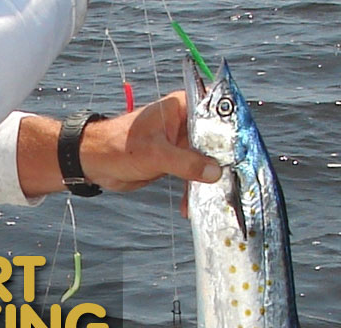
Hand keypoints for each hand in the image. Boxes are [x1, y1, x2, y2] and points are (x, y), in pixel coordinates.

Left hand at [15, 91, 221, 212]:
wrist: (95, 162)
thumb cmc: (119, 146)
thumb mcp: (156, 154)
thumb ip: (187, 163)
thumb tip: (216, 173)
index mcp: (183, 107)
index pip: (218, 112)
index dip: (234, 129)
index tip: (246, 151)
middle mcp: (186, 122)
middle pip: (216, 139)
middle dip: (224, 161)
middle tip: (236, 181)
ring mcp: (181, 142)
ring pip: (206, 159)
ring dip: (209, 180)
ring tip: (214, 199)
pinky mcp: (175, 160)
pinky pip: (193, 173)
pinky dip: (194, 189)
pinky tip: (191, 206)